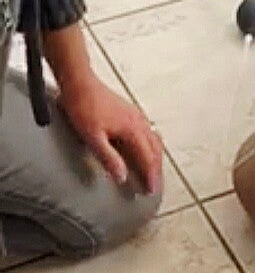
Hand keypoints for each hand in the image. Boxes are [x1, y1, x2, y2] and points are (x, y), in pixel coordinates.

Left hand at [58, 75, 161, 191]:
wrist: (79, 82)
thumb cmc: (84, 106)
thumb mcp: (93, 137)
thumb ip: (109, 158)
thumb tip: (122, 176)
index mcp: (133, 129)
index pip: (147, 158)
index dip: (150, 176)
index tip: (151, 190)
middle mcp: (139, 121)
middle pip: (155, 149)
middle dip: (156, 169)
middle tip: (155, 185)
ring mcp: (136, 114)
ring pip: (154, 139)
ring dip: (156, 156)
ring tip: (153, 169)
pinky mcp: (130, 111)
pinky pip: (148, 130)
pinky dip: (151, 144)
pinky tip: (144, 146)